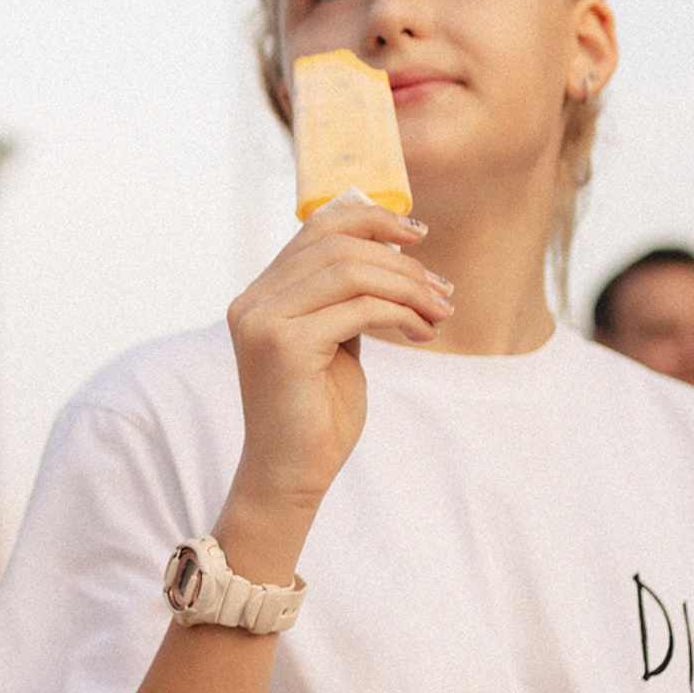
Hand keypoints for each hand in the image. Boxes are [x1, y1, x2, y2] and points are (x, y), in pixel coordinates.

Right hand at [223, 201, 451, 537]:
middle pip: (337, 245)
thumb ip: (344, 297)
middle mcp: (252, 302)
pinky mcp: (284, 346)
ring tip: (439, 312)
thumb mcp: (334, 339)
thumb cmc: (316, 413)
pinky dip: (402, 313)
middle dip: (401, 262)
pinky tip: (421, 332)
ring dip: (408, 287)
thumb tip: (391, 249)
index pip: (315, 227)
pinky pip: (359, 308)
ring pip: (351, 271)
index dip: (371, 218)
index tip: (418, 235)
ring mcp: (263, 322)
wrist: (291, 474)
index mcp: (259, 296)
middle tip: (441, 290)